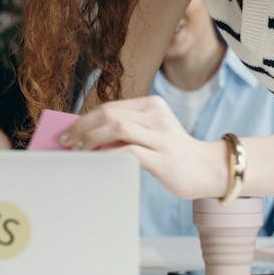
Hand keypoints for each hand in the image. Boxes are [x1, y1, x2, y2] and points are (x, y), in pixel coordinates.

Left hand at [58, 96, 228, 199]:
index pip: (109, 107)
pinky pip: (129, 152)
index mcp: (151, 105)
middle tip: (65, 143)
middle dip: (82, 129)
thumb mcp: (150, 135)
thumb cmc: (171, 154)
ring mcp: (161, 135)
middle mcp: (156, 115)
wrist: (208, 169)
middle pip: (109, 114)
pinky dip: (108, 155)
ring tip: (78, 153)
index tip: (66, 133)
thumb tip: (85, 140)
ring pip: (117, 128)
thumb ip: (125, 133)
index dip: (83, 120)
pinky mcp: (163, 157)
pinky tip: (97, 163)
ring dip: (90, 140)